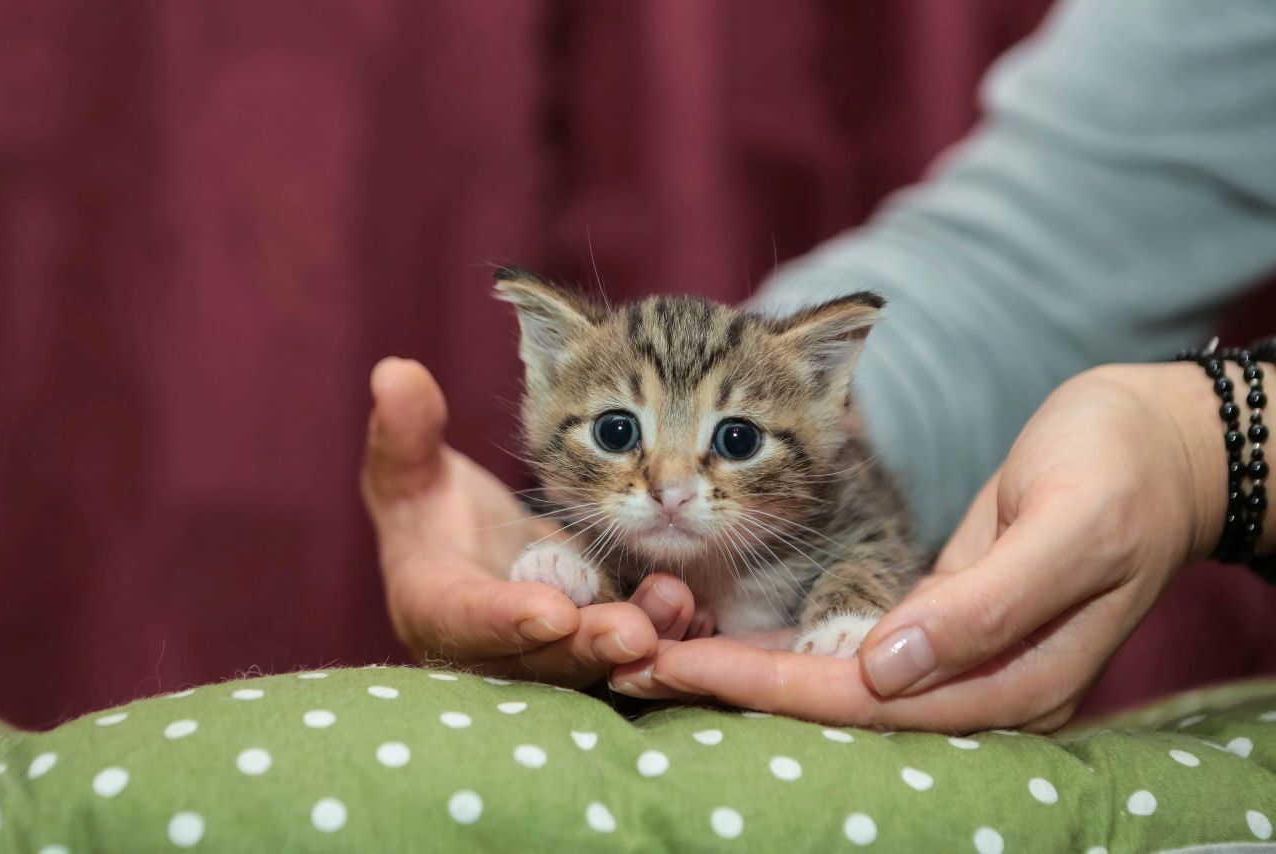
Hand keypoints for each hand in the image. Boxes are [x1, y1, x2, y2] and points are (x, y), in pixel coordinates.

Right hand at [362, 357, 694, 684]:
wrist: (464, 544)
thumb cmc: (427, 505)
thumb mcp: (407, 466)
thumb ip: (404, 432)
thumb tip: (395, 373)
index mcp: (435, 606)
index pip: (466, 620)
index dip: (505, 619)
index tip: (552, 610)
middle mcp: (492, 644)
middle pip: (539, 656)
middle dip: (587, 643)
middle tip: (635, 631)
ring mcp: (544, 649)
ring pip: (591, 653)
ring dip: (637, 633)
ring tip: (677, 600)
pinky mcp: (586, 640)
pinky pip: (621, 642)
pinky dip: (657, 628)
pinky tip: (696, 605)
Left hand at [612, 363, 1268, 730]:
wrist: (1164, 447)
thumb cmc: (1123, 472)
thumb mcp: (1069, 527)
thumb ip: (985, 605)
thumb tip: (885, 668)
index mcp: (1012, 678)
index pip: (861, 698)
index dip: (763, 683)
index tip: (675, 660)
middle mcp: (977, 683)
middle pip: (832, 702)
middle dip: (730, 681)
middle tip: (632, 657)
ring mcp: (956, 657)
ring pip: (829, 680)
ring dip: (740, 662)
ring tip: (652, 642)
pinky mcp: (938, 623)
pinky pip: (844, 647)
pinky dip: (776, 638)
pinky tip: (718, 619)